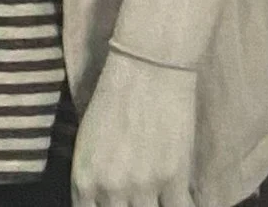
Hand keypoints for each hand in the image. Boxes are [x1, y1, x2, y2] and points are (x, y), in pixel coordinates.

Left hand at [72, 48, 198, 206]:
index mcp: (84, 179)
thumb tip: (100, 200)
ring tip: (157, 198)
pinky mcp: (174, 179)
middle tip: (138, 200)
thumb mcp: (87, 144)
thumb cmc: (111, 103)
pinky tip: (183, 200)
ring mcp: (143, 186)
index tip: (115, 205)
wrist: (145, 73)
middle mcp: (110, 189)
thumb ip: (94, 180)